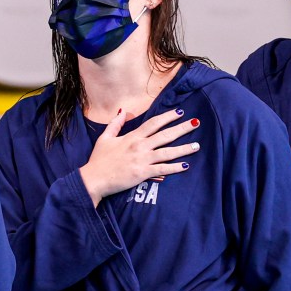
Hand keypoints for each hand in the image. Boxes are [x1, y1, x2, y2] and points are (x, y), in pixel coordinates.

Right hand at [80, 108, 200, 206]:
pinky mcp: (143, 173)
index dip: (167, 116)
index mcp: (132, 137)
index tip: (180, 112)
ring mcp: (142, 159)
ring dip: (184, 149)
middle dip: (182, 128)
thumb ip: (115, 124)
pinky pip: (163, 169)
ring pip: (168, 152)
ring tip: (197, 145)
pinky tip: (186, 165)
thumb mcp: (105, 138)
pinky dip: (175, 167)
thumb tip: (123, 111)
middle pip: (165, 135)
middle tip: (196, 123)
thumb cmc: (99, 160)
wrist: (93, 179)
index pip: (154, 123)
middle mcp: (140, 146)